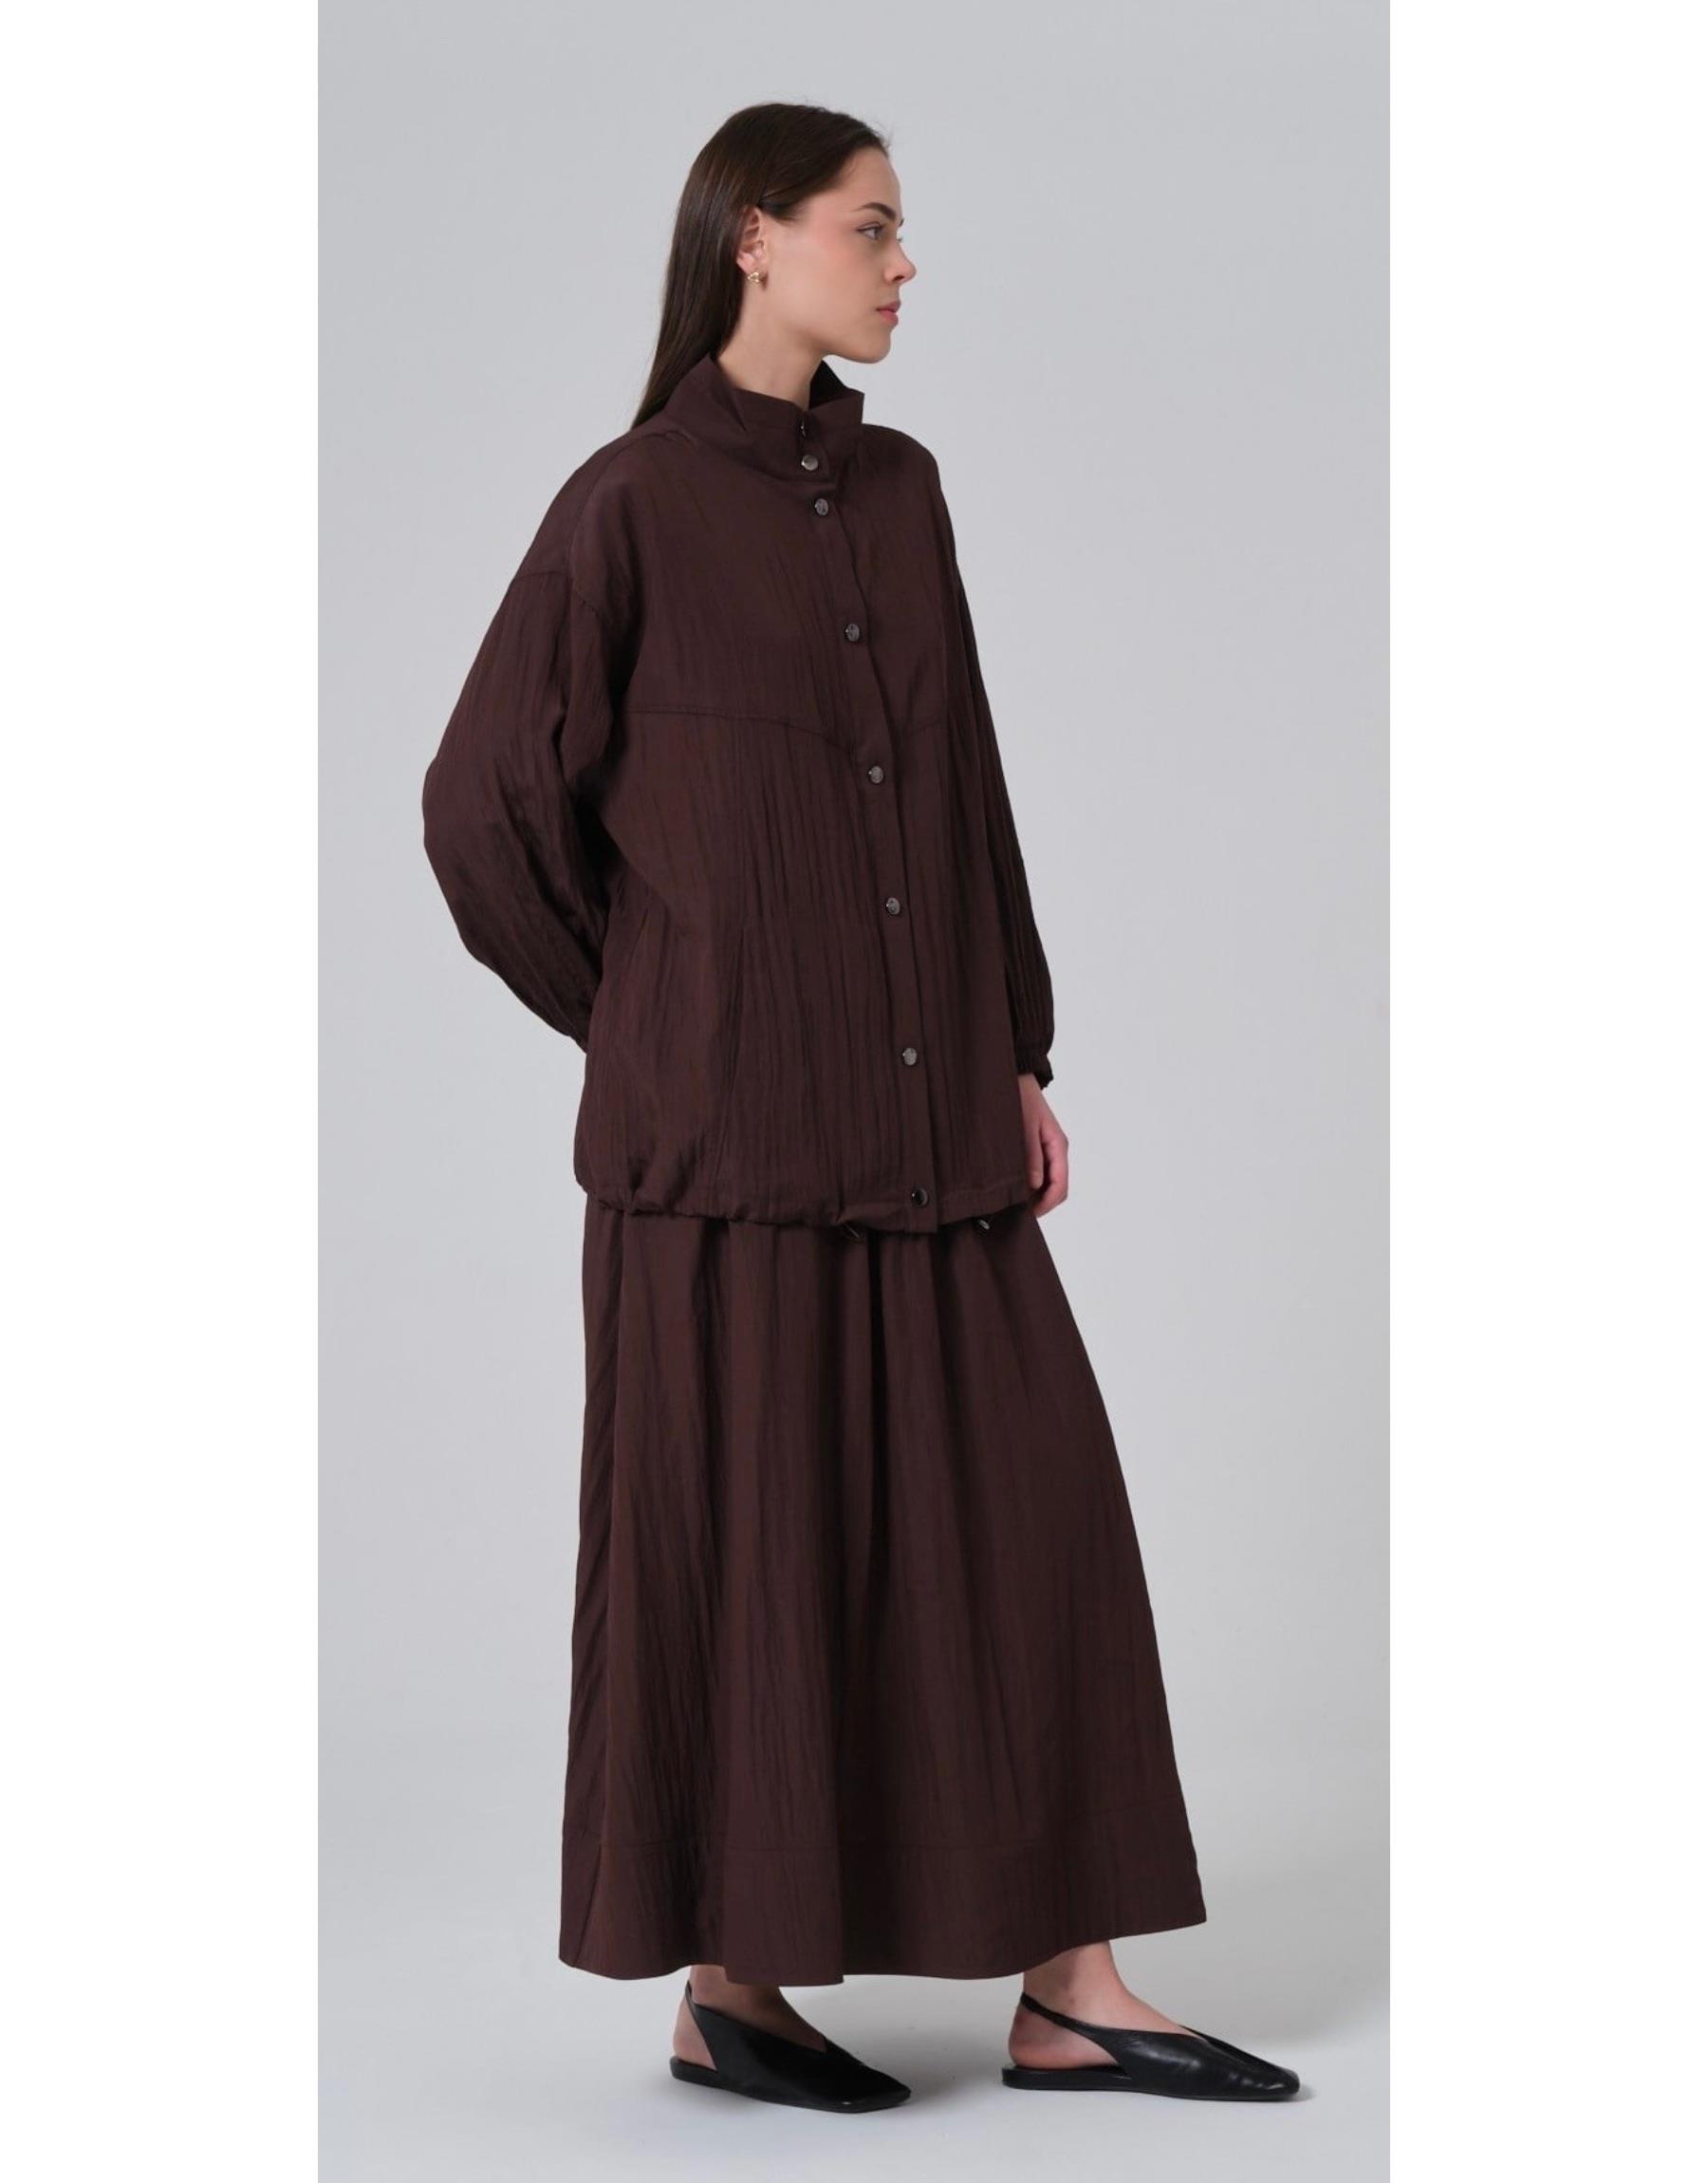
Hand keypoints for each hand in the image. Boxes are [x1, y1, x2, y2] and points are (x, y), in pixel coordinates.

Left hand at [1019, 1073, 1067, 1214]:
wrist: (1014, 1076)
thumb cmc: (1019, 1097)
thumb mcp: (1024, 1127)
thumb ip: (1030, 1156)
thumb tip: (1034, 1186)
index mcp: (1058, 1145)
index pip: (1060, 1186)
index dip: (1046, 1204)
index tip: (1028, 1215)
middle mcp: (1056, 1150)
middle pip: (1056, 1188)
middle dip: (1040, 1203)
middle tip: (1016, 1213)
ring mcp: (1047, 1149)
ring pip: (1046, 1182)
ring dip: (1033, 1194)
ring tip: (1010, 1201)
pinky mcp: (1036, 1148)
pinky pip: (1037, 1172)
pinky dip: (1027, 1183)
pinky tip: (1011, 1185)